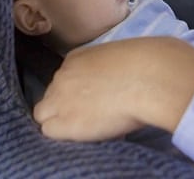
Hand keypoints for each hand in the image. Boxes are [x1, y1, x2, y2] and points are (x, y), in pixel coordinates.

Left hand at [33, 37, 193, 140]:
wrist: (149, 77)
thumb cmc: (148, 64)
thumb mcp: (121, 58)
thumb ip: (109, 68)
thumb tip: (118, 80)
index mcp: (77, 57)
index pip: (63, 79)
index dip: (74, 93)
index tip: (89, 99)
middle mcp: (62, 75)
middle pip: (50, 96)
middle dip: (64, 106)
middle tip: (88, 115)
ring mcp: (60, 98)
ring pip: (44, 114)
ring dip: (61, 120)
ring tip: (86, 126)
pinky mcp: (64, 122)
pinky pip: (49, 131)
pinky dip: (63, 135)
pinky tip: (83, 134)